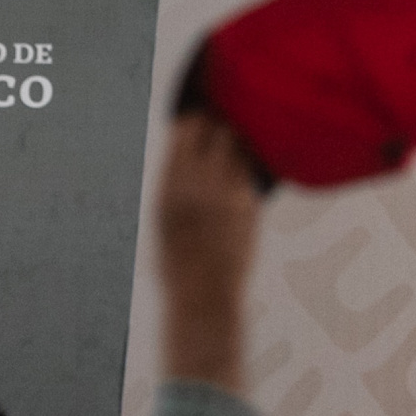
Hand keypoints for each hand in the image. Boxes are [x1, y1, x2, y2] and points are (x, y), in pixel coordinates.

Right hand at [155, 112, 266, 389]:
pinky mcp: (250, 205)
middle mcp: (198, 184)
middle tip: (223, 131)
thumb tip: (186, 154)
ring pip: (240, 148)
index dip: (195, 121)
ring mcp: (227, 193)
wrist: (203, 296)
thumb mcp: (163, 219)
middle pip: (218, 130)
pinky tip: (243, 179)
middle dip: (221, 127)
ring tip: (234, 156)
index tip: (199, 119)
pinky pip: (252, 172)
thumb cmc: (178, 260)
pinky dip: (248, 170)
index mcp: (169, 184)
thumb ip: (175, 183)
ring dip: (237, 147)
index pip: (186, 130)